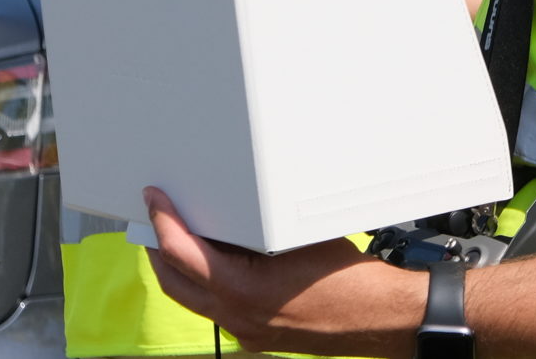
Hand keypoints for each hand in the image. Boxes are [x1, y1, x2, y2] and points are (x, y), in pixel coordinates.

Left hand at [143, 189, 421, 357]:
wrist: (380, 318)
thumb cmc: (348, 278)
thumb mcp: (295, 236)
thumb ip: (251, 227)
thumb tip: (222, 206)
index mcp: (244, 292)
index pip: (181, 255)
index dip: (162, 221)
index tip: (155, 199)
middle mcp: (238, 318)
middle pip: (174, 283)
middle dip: (159, 247)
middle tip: (156, 216)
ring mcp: (246, 332)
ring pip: (193, 299)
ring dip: (180, 266)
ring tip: (181, 233)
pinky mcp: (256, 337)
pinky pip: (216, 308)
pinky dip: (205, 282)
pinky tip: (217, 260)